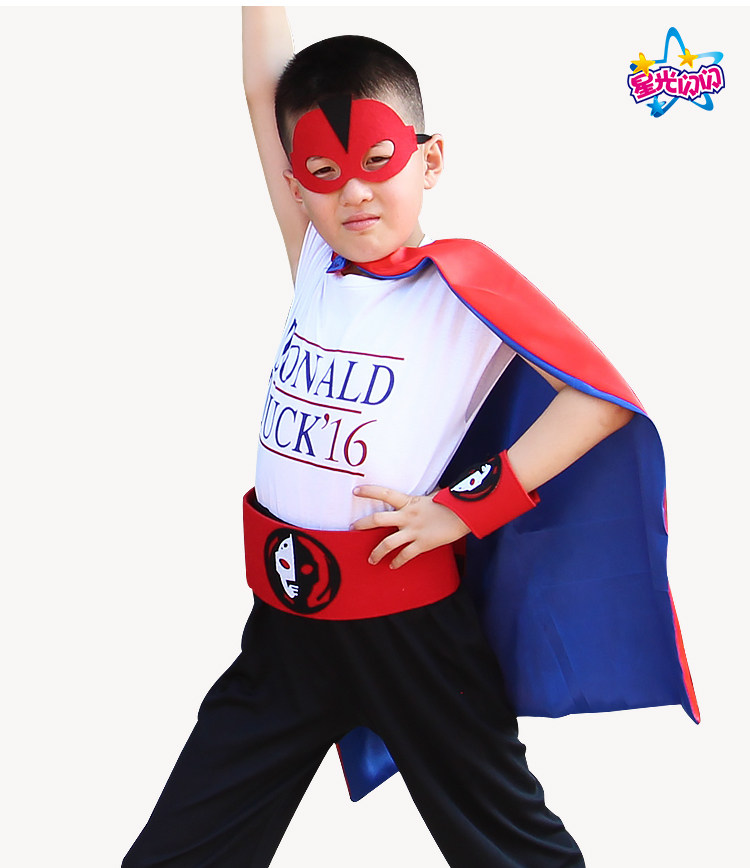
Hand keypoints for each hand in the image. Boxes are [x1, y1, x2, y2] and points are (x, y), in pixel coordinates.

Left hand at [351, 485, 469, 568]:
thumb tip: (414, 501)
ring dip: (376, 552)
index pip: (384, 493)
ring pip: (388, 543)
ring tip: (370, 559)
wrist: (465, 514)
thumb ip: (418, 501)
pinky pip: (405, 556)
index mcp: (409, 501)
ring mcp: (414, 531)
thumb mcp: (431, 497)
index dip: (369, 491)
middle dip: (362, 525)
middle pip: (378, 520)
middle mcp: (408, 516)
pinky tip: (392, 566)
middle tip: (352, 528)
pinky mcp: (422, 544)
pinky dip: (397, 562)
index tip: (355, 491)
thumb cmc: (450, 503)